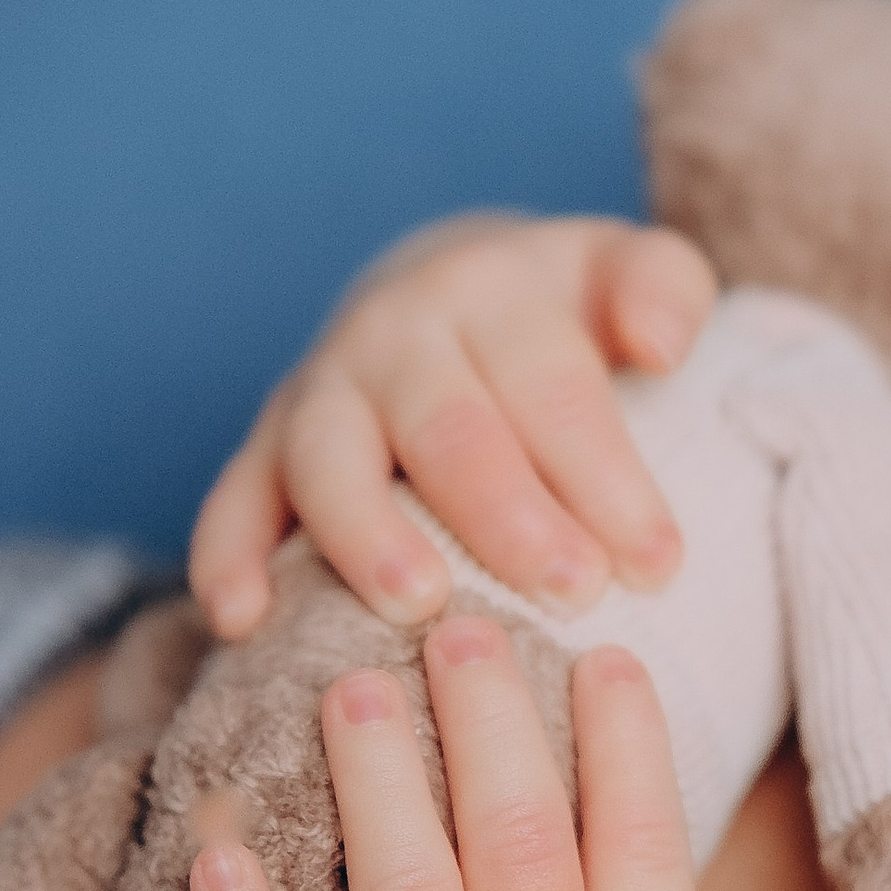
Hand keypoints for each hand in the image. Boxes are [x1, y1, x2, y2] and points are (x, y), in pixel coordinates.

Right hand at [189, 217, 717, 641]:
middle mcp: (397, 331)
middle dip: (508, 515)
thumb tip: (664, 346)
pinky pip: (234, 496)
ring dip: (366, 532)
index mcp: (492, 291)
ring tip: (417, 603)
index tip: (658, 564)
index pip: (553, 387)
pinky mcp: (266, 444)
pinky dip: (226, 554)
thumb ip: (663, 289)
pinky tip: (240, 621)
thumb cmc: (561, 311)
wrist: (448, 289)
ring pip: (329, 457)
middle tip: (572, 592)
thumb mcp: (623, 270)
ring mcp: (322, 387)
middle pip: (449, 426)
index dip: (606, 476)